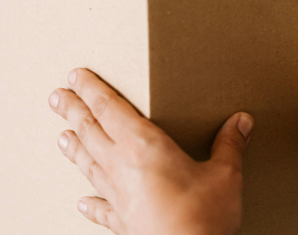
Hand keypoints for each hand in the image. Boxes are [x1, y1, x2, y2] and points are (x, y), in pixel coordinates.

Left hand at [48, 68, 253, 234]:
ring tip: (61, 135)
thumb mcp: (224, 173)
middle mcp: (122, 167)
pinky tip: (82, 201)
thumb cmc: (203, 218)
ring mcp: (118, 196)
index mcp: (144, 146)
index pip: (110, 108)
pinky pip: (100, 208)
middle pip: (90, 131)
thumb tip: (241, 121)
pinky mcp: (122, 222)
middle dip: (73, 111)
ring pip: (88, 164)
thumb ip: (230, 144)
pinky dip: (90, 203)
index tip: (76, 76)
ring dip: (74, 147)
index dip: (92, 90)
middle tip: (56, 97)